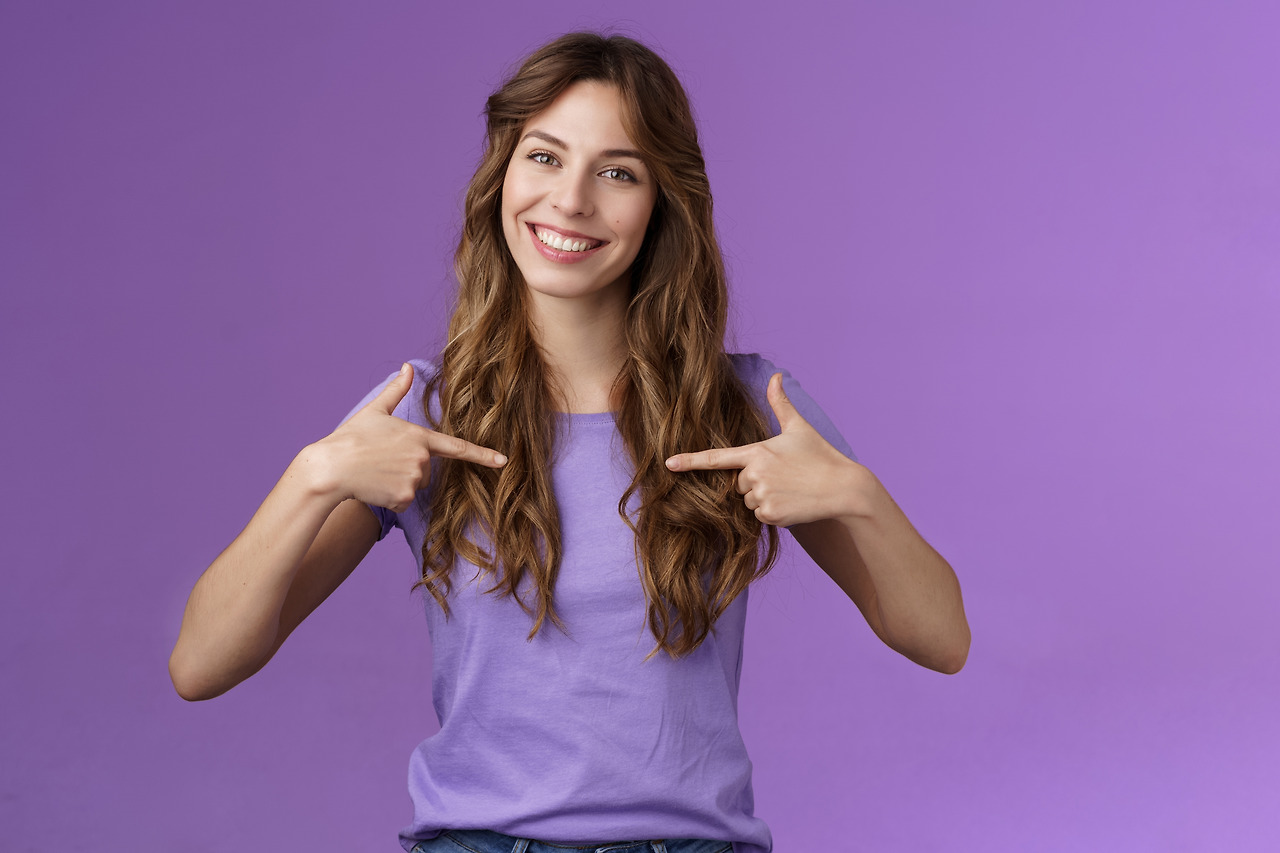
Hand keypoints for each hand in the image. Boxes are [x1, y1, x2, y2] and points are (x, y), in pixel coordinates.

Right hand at [311, 364, 505, 511]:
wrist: (331, 467)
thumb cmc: (350, 438)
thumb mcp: (375, 411)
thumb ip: (396, 390)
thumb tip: (407, 366)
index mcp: (419, 436)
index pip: (457, 447)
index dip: (483, 454)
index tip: (504, 461)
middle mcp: (422, 458)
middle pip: (426, 470)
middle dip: (409, 468)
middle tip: (382, 461)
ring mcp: (414, 479)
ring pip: (415, 487)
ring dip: (398, 483)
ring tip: (375, 473)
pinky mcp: (404, 498)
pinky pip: (403, 502)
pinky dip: (391, 499)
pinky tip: (374, 487)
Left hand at [664, 373, 857, 526]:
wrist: (843, 488)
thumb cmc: (821, 456)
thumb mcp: (799, 428)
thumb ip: (780, 404)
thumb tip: (776, 376)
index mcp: (757, 452)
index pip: (717, 458)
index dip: (690, 461)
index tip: (668, 464)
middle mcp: (755, 474)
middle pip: (738, 484)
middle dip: (756, 482)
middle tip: (783, 476)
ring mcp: (762, 495)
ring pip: (748, 502)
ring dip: (764, 498)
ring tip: (789, 489)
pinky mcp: (771, 515)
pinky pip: (759, 516)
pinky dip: (773, 513)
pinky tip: (792, 503)